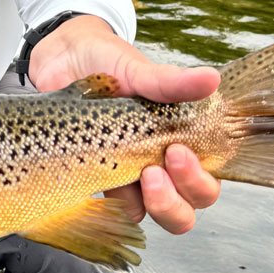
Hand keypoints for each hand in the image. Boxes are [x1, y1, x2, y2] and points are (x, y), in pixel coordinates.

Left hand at [27, 15, 221, 233]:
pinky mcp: (92, 177)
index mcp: (178, 142)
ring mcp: (124, 174)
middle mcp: (156, 164)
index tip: (177, 151)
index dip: (199, 180)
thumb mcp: (138, 70)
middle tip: (153, 170)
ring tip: (134, 176)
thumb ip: (172, 82)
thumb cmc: (107, 63)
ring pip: (148, 213)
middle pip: (184, 210)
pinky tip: (94, 181)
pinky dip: (107, 204)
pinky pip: (106, 208)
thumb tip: (211, 78)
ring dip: (148, 205)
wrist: (62, 58)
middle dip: (176, 201)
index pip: (207, 182)